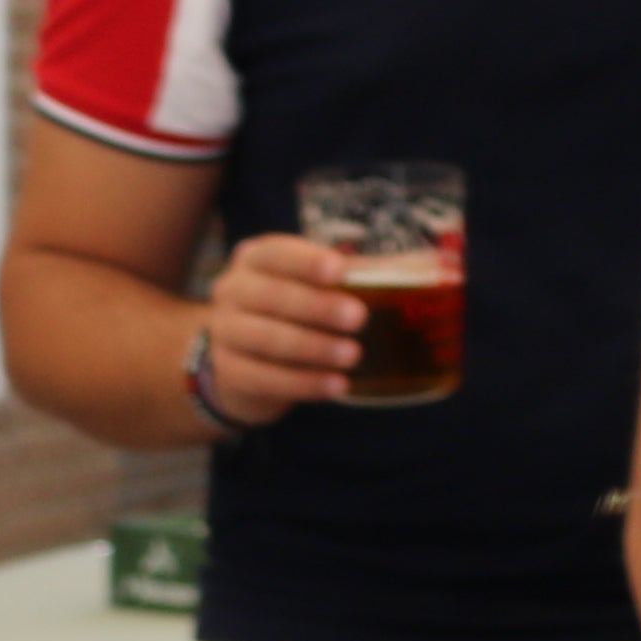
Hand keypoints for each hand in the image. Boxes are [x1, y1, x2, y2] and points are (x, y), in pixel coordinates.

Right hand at [194, 232, 366, 426]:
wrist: (245, 357)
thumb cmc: (294, 308)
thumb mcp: (312, 285)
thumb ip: (350, 277)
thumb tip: (415, 272)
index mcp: (255, 260)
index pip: (275, 253)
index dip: (305, 261)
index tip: (339, 270)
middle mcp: (233, 291)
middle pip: (271, 296)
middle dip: (316, 307)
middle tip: (359, 317)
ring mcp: (225, 332)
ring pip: (266, 339)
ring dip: (313, 347)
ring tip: (353, 355)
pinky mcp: (230, 371)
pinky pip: (265, 378)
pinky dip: (303, 383)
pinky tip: (336, 386)